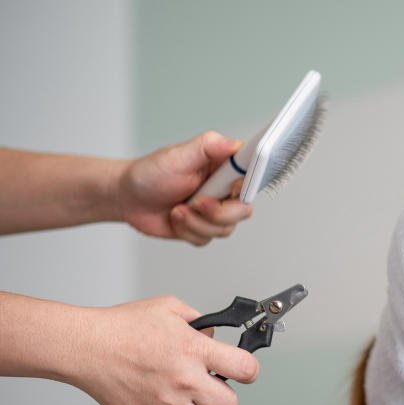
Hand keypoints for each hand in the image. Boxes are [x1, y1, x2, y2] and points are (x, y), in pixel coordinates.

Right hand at [69, 296, 259, 404]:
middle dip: (226, 395)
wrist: (86, 347)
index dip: (249, 370)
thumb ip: (200, 322)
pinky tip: (166, 401)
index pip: (244, 369)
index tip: (245, 370)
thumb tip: (215, 338)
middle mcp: (183, 380)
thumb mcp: (170, 309)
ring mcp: (165, 403)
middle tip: (212, 384)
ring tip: (188, 394)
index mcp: (194, 350)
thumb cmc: (123, 326)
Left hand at [117, 131, 252, 245]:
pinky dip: (187, 231)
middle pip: (243, 210)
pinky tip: (176, 218)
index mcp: (225, 168)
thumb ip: (208, 146)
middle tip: (196, 202)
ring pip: (225, 228)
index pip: (253, 177)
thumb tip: (234, 144)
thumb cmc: (151, 173)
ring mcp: (215, 211)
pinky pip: (207, 239)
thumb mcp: (178, 155)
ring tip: (177, 209)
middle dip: (217, 212)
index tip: (232, 190)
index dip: (248, 186)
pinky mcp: (204, 228)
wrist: (128, 198)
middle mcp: (224, 190)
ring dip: (196, 222)